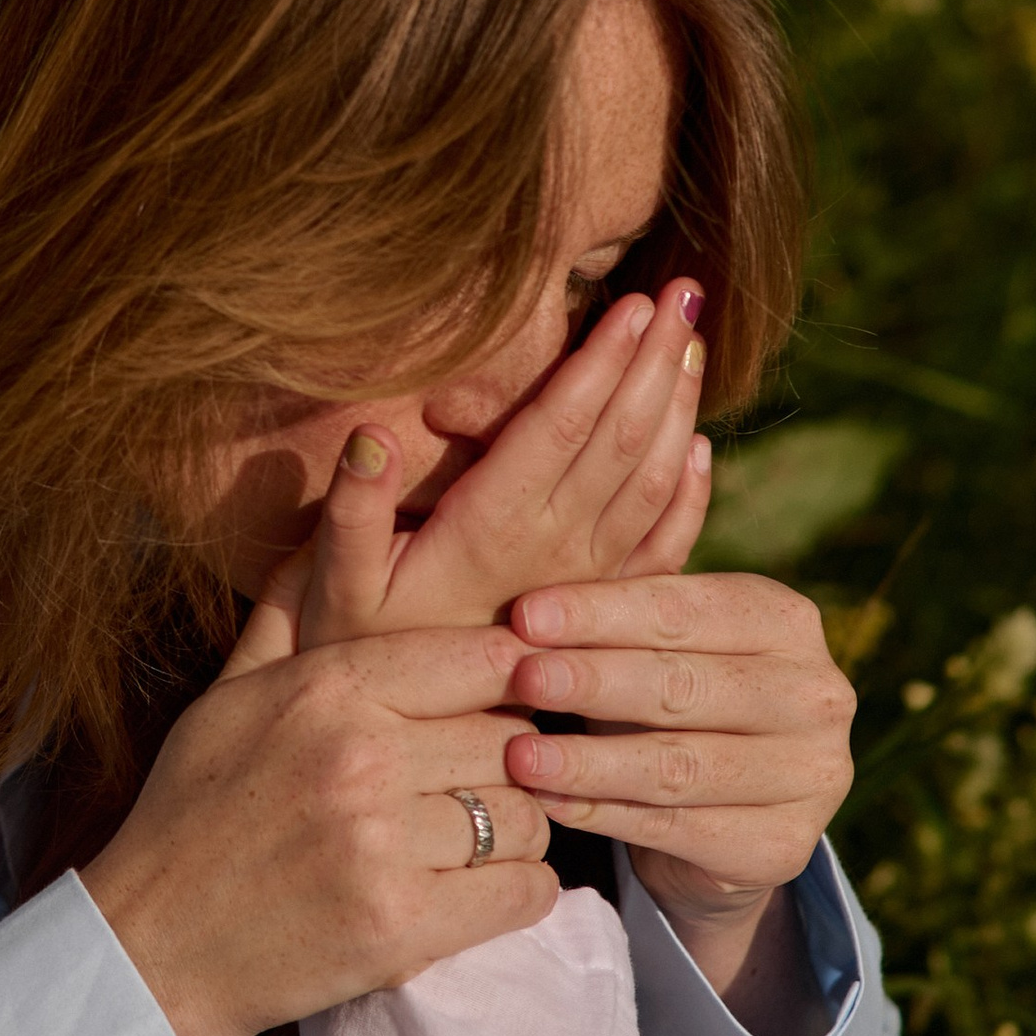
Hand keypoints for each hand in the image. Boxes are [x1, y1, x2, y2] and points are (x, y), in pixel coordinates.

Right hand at [86, 442, 559, 1035]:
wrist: (150, 943)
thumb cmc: (191, 810)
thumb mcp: (228, 695)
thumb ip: (289, 611)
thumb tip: (323, 520)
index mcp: (329, 687)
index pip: (483, 657)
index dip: (512, 679)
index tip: (505, 702)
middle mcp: (361, 756)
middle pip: (514, 738)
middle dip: (508, 762)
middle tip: (477, 780)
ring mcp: (382, 844)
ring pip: (525, 816)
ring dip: (511, 831)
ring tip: (469, 838)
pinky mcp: (401, 927)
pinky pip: (524, 892)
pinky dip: (517, 893)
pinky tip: (477, 889)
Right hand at [361, 284, 712, 636]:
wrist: (404, 743)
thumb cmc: (357, 649)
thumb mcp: (335, 585)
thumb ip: (350, 510)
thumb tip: (369, 433)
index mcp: (491, 530)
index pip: (561, 428)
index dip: (599, 363)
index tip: (631, 303)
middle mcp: (553, 551)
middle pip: (623, 440)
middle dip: (657, 361)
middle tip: (687, 293)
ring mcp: (587, 581)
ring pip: (655, 483)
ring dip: (680, 408)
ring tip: (694, 340)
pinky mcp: (602, 608)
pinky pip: (664, 547)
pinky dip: (691, 493)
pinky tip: (700, 447)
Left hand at [501, 573, 854, 1010]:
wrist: (725, 817)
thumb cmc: (672, 702)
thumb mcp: (652, 650)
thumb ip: (613, 618)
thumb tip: (526, 605)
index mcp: (786, 622)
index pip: (685, 610)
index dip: (601, 612)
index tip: (525, 615)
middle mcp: (816, 695)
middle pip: (684, 686)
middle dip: (593, 681)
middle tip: (522, 679)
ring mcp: (812, 776)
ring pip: (678, 765)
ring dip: (589, 761)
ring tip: (520, 755)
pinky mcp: (784, 847)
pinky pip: (678, 828)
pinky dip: (604, 815)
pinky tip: (549, 804)